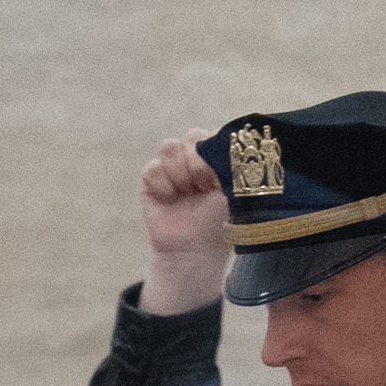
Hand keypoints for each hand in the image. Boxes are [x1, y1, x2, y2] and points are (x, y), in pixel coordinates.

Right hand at [137, 135, 231, 315]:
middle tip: (203, 186)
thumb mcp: (233, 193)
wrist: (193, 251)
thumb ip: (231, 165)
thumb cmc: (219, 224)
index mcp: (219, 159)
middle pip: (192, 136)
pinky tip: (170, 200)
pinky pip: (152, 168)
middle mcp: (196, 159)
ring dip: (179, 172)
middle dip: (197, 162)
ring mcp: (173, 168)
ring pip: (169, 147)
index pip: (215, 135)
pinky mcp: (153, 180)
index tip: (218, 176)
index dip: (215, 151)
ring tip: (187, 193)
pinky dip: (162, 185)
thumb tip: (224, 144)